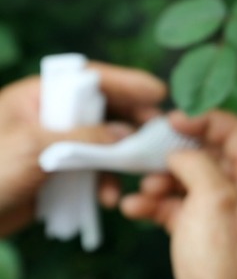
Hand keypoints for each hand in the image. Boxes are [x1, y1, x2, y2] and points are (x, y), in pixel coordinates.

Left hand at [0, 61, 165, 235]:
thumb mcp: (35, 147)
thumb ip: (84, 137)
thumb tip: (125, 135)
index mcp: (39, 96)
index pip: (91, 79)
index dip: (127, 83)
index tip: (159, 92)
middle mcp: (51, 117)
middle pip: (104, 111)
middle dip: (132, 125)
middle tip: (159, 135)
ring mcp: (57, 147)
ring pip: (103, 144)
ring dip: (121, 161)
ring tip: (138, 174)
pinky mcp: (59, 175)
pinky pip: (93, 173)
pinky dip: (105, 184)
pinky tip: (108, 199)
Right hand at [121, 110, 236, 278]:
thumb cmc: (224, 260)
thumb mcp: (214, 198)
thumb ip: (197, 162)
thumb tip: (179, 152)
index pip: (235, 131)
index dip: (204, 120)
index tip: (172, 120)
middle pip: (207, 156)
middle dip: (175, 156)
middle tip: (147, 154)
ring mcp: (223, 214)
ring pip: (189, 182)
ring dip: (161, 182)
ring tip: (145, 191)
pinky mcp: (203, 234)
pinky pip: (178, 208)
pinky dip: (156, 206)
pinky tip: (134, 210)